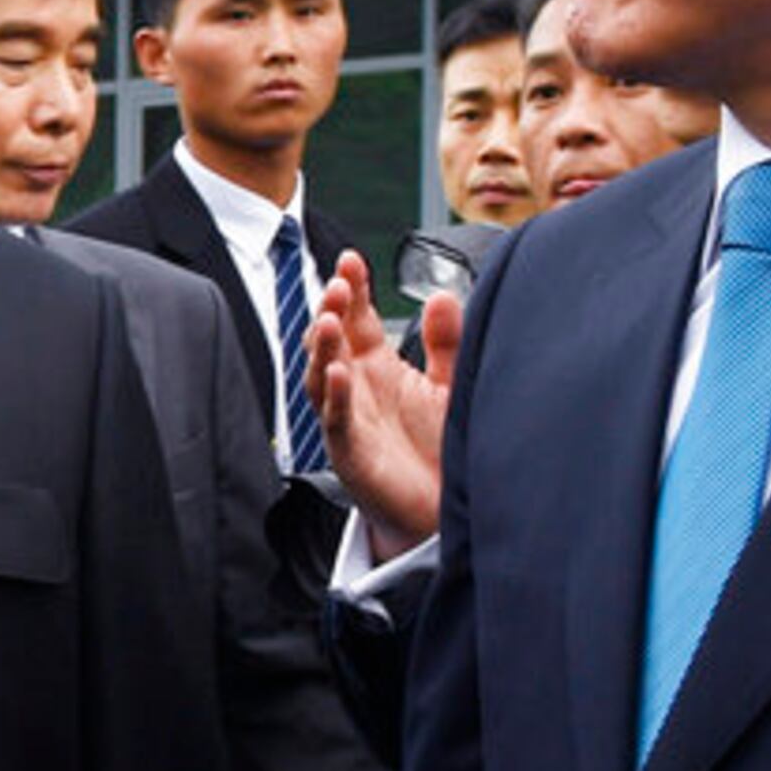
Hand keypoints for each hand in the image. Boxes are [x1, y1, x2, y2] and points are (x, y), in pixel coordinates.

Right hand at [310, 252, 456, 559]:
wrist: (440, 509)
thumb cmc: (438, 448)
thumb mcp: (448, 384)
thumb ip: (445, 341)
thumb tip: (441, 294)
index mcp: (377, 366)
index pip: (357, 318)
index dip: (353, 289)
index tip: (351, 261)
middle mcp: (357, 388)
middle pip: (332, 340)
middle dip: (330, 311)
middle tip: (338, 285)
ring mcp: (348, 418)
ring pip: (322, 376)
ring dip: (323, 348)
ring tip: (329, 321)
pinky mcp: (350, 451)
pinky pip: (336, 420)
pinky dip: (335, 396)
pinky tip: (339, 373)